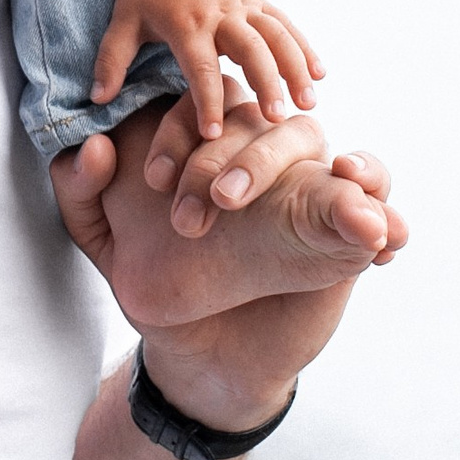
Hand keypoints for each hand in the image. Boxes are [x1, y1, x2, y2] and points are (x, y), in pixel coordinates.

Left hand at [50, 95, 403, 431]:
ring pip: (320, 143)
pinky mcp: (344, 232)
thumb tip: (92, 147)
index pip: (205, 102)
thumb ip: (80, 194)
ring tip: (306, 189)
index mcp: (209, 146)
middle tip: (209, 210)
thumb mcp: (105, 244)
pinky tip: (373, 229)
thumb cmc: (160, 285)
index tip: (154, 182)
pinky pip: (376, 202)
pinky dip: (379, 205)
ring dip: (304, 163)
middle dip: (237, 157)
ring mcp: (305, 187)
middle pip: (264, 117)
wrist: (201, 357)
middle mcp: (260, 154)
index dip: (180, 131)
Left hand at [88, 0, 320, 141]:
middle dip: (264, 83)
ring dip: (294, 68)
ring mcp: (244, 4)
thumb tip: (97, 100)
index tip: (214, 135)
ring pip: (276, 36)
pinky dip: (304, 47)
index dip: (207, 101)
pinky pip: (286, 24)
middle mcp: (219, 15)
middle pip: (249, 50)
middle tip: (276, 118)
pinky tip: (321, 73)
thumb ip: (110, 59)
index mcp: (185, 24)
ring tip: (309, 102)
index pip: (199, 68)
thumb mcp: (124, 18)